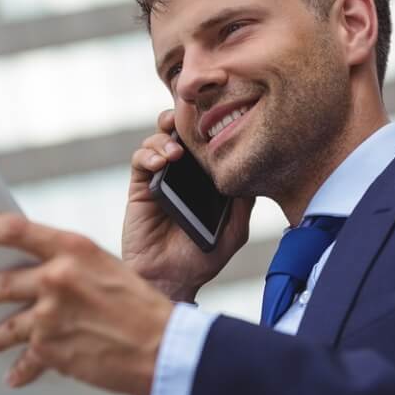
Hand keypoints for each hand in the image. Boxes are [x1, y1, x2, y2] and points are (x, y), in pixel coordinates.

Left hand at [0, 213, 173, 394]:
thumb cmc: (145, 308)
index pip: (17, 230)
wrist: (162, 347)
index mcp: (74, 249)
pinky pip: (25, 360)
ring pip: (6, 326)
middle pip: (1, 282)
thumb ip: (76, 267)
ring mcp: (49, 315)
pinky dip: (19, 370)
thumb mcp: (109, 269)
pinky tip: (13, 376)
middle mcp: (57, 278)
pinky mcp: (50, 349)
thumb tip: (49, 273)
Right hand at [123, 109, 253, 301]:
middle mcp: (183, 173)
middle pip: (179, 133)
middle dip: (182, 119)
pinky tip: (161, 162)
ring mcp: (161, 178)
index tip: (216, 116)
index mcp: (205, 179)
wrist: (172, 278)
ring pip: (158, 140)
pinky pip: (140, 160)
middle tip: (187, 118)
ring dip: (165, 138)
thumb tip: (254, 170)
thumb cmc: (203, 257)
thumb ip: (243, 201)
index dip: (208, 126)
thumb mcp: (235, 228)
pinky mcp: (140, 187)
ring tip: (175, 152)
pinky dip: (149, 154)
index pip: (205, 143)